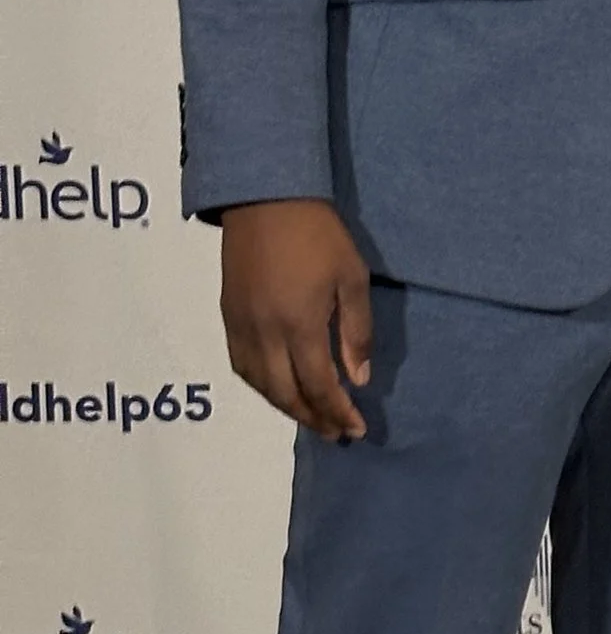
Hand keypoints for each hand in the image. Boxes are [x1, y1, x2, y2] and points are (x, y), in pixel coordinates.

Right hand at [220, 199, 373, 439]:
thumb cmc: (318, 234)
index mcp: (299, 324)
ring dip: (287, 408)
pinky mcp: (227, 316)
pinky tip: (279, 390)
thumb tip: (358, 378)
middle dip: (313, 419)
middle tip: (337, 435)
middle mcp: (264, 333)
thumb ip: (356, 332)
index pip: (318, 385)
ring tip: (313, 419)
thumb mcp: (351, 278)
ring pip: (260, 385)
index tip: (356, 430)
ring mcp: (240, 326)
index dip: (338, 412)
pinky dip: (262, 387)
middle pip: (286, 394)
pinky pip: (241, 366)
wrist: (264, 198)